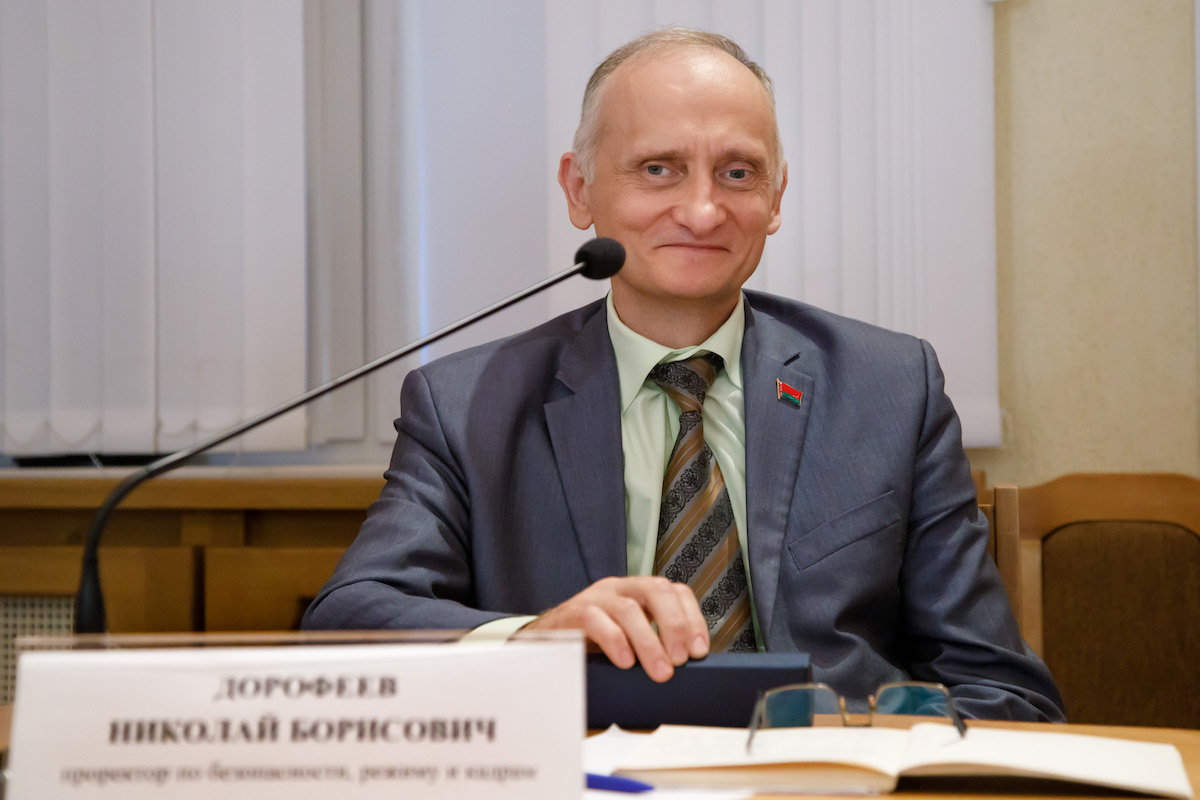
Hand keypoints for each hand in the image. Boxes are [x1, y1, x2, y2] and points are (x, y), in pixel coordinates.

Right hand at [525, 576, 709, 681]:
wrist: (546, 640)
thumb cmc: (593, 643)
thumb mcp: (628, 639)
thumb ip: (653, 644)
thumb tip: (683, 668)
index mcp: (638, 592)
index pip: (675, 591)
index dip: (692, 618)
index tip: (700, 650)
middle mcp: (620, 589)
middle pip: (655, 590)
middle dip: (674, 625)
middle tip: (681, 660)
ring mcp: (596, 598)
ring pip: (629, 609)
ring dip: (649, 643)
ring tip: (660, 672)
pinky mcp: (574, 613)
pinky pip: (596, 621)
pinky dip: (615, 641)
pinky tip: (625, 662)